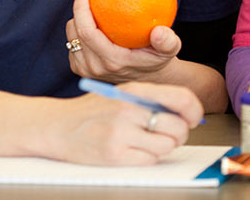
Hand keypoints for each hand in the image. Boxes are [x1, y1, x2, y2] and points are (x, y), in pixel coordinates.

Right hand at [47, 81, 203, 165]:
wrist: (55, 126)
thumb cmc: (90, 112)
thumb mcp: (120, 94)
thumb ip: (150, 100)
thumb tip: (187, 113)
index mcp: (134, 90)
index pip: (181, 98)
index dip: (194, 111)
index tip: (193, 118)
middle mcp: (129, 109)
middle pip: (178, 127)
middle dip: (177, 134)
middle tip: (165, 133)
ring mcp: (122, 132)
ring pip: (167, 146)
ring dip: (161, 147)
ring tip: (143, 141)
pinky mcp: (115, 155)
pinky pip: (150, 160)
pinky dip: (146, 158)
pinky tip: (131, 150)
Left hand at [65, 0, 179, 82]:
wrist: (147, 80)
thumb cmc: (158, 59)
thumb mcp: (170, 50)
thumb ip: (168, 42)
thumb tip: (160, 32)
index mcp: (111, 61)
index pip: (88, 33)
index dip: (80, 9)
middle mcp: (95, 67)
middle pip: (75, 32)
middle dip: (78, 6)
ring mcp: (86, 69)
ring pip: (72, 35)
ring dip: (78, 16)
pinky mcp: (81, 68)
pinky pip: (73, 41)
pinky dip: (78, 27)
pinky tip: (90, 14)